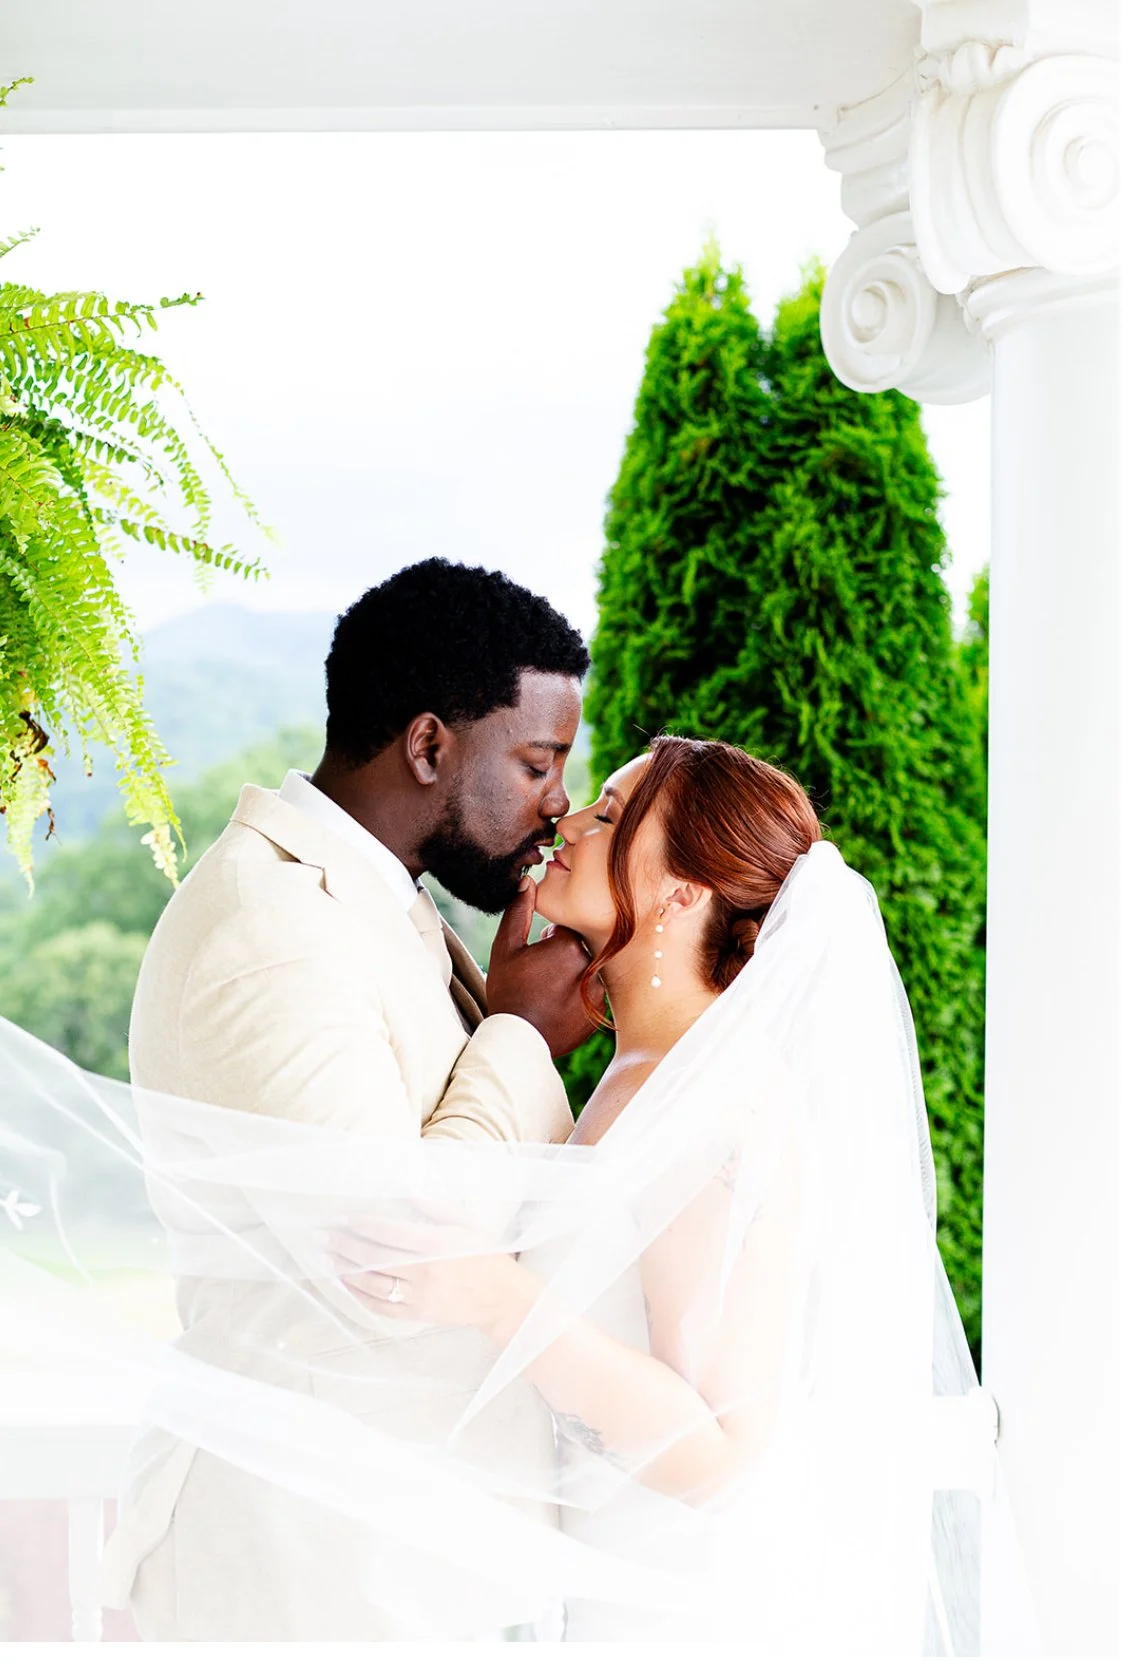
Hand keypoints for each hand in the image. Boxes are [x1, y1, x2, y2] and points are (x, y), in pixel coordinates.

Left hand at [326, 1214, 533, 1335]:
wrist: (500, 1298)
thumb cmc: (485, 1256)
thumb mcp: (465, 1224)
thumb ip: (436, 1208)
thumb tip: (408, 1194)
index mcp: (436, 1245)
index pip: (389, 1233)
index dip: (363, 1225)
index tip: (343, 1218)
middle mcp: (424, 1272)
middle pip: (374, 1257)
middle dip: (345, 1246)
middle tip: (324, 1236)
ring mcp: (419, 1297)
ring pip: (373, 1284)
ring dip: (347, 1271)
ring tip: (329, 1259)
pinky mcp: (418, 1315)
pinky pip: (382, 1308)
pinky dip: (361, 1297)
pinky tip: (348, 1285)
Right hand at [486, 875, 605, 1058]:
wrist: (516, 1039)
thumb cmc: (507, 990)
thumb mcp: (505, 947)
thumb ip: (519, 911)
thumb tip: (529, 880)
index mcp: (569, 944)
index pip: (566, 929)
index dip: (549, 940)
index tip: (537, 955)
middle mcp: (590, 965)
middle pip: (580, 949)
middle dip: (562, 957)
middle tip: (540, 976)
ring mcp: (598, 992)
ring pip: (587, 972)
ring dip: (572, 977)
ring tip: (548, 993)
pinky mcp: (599, 1013)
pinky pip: (592, 995)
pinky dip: (578, 998)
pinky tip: (557, 1008)